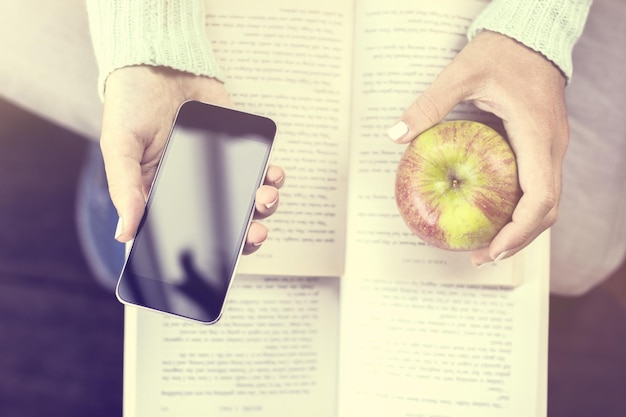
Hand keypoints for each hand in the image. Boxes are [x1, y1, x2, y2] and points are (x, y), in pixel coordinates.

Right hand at [100, 65, 283, 253]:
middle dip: (245, 235)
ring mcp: (218, 170)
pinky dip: (270, 176)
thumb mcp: (120, 147)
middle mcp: (192, 189)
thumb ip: (125, 190)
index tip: (224, 263)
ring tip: (265, 197)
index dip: (207, 253)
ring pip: (247, 201)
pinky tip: (272, 174)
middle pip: (224, 224)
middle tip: (255, 234)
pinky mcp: (237, 149)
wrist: (159, 61)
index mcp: (161, 197)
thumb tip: (124, 234)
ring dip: (263, 206)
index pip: (186, 235)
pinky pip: (259, 170)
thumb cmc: (131, 104)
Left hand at [388, 30, 567, 265]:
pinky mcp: (542, 147)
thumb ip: (429, 104)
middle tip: (480, 257)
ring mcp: (551, 149)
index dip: (519, 231)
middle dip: (516, 240)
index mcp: (536, 136)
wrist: (530, 37)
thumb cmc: (500, 54)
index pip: (540, 198)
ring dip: (518, 229)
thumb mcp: (461, 74)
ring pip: (545, 202)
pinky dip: (518, 209)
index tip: (492, 250)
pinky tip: (491, 215)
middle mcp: (551, 148)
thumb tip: (395, 134)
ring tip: (485, 245)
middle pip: (546, 211)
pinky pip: (537, 187)